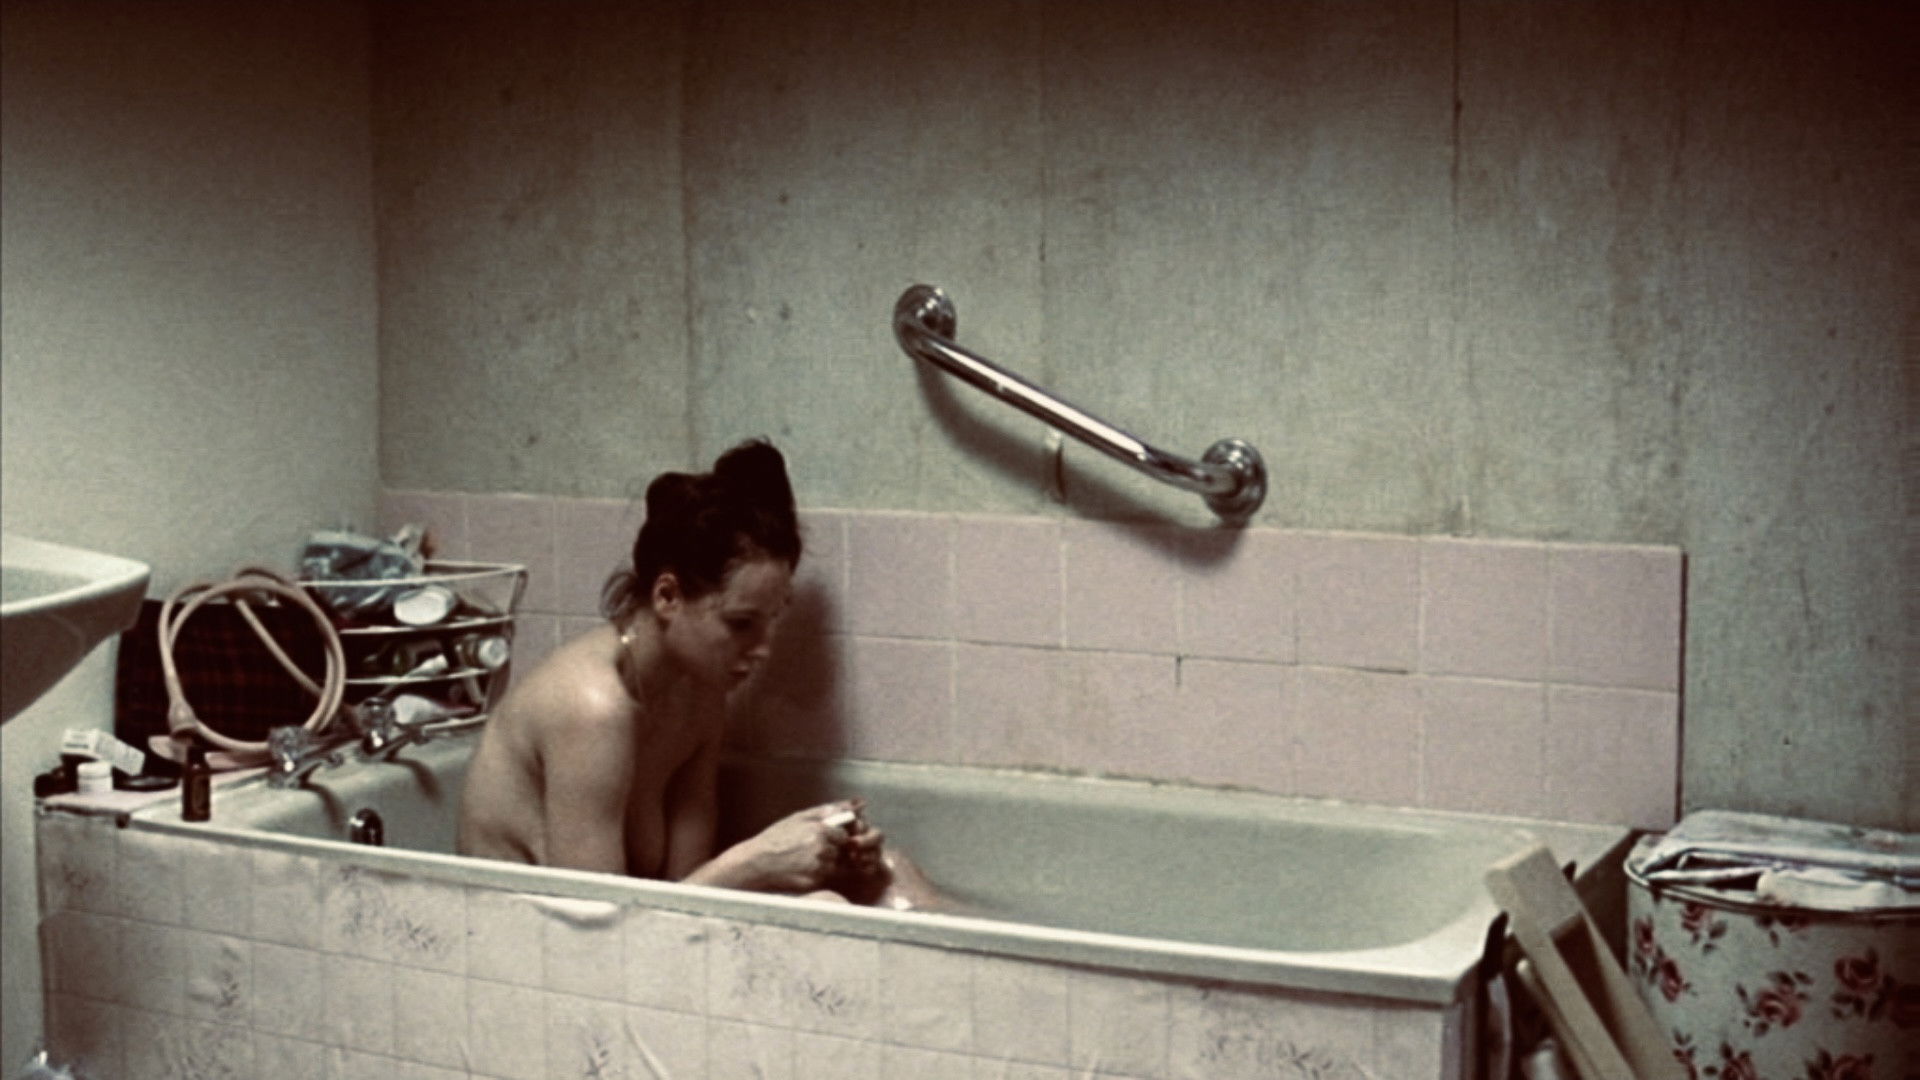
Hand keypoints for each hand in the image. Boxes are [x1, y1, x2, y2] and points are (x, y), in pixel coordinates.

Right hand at [737, 801, 880, 892]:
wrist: (755, 864)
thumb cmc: (775, 838)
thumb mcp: (798, 818)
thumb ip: (825, 811)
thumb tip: (850, 806)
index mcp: (819, 830)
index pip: (843, 834)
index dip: (834, 836)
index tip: (822, 837)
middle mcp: (821, 849)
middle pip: (840, 851)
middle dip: (830, 850)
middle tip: (808, 850)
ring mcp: (818, 867)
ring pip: (833, 865)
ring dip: (824, 863)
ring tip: (802, 860)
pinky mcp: (813, 883)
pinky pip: (824, 878)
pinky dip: (816, 875)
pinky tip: (799, 870)